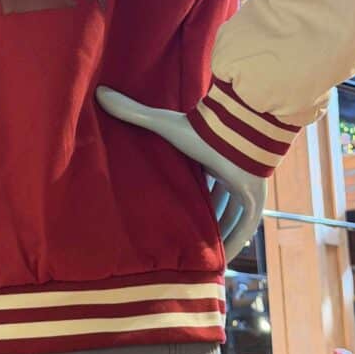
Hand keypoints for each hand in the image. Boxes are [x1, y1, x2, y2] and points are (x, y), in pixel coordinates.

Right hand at [95, 87, 265, 261]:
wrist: (235, 135)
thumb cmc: (200, 130)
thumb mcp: (161, 125)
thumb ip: (133, 112)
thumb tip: (99, 93)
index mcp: (209, 156)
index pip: (198, 178)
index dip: (187, 193)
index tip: (173, 206)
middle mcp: (228, 172)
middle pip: (214, 199)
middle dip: (203, 216)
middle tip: (184, 235)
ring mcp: (243, 187)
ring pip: (230, 216)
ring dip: (217, 233)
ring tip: (199, 253)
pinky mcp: (255, 200)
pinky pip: (244, 228)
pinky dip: (234, 243)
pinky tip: (221, 260)